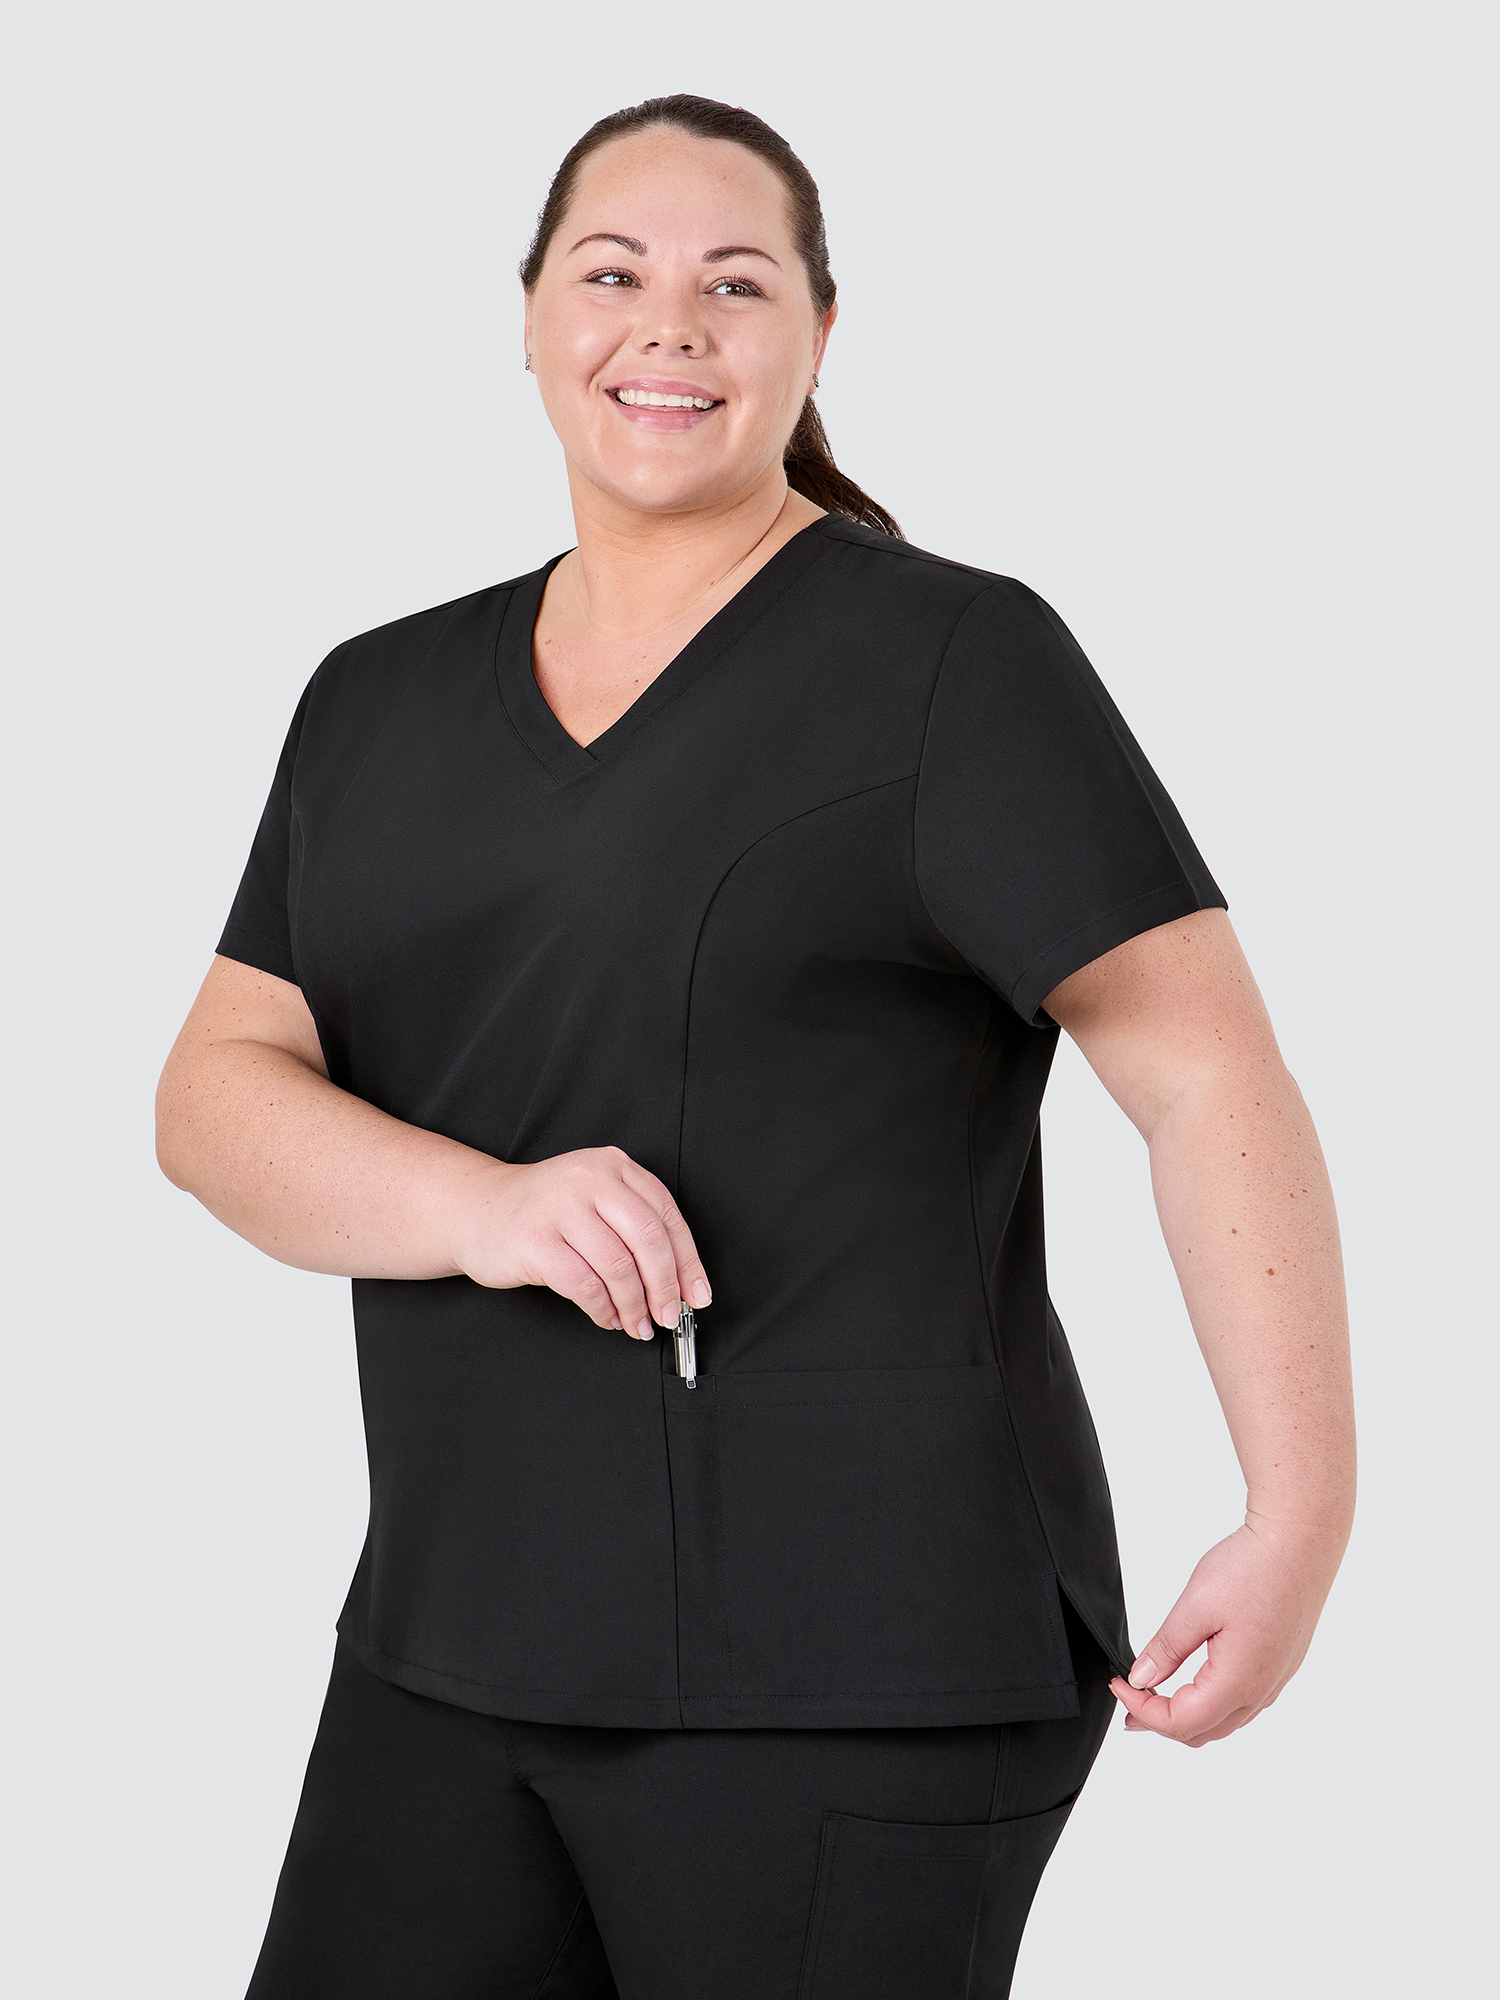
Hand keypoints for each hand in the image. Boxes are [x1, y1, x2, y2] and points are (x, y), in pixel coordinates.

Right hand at [449, 1146, 710, 1342]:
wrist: (474, 1209)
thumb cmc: (542, 1212)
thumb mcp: (593, 1201)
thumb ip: (633, 1229)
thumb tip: (679, 1282)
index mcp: (613, 1166)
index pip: (666, 1216)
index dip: (688, 1262)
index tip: (697, 1295)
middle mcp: (589, 1179)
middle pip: (648, 1239)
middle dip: (665, 1287)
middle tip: (668, 1316)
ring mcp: (560, 1207)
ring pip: (618, 1266)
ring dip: (634, 1305)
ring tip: (636, 1323)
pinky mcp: (535, 1241)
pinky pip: (584, 1284)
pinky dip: (603, 1309)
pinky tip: (606, 1317)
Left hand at [1109, 1515, 1343, 1746]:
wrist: (1300, 1542)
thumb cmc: (1253, 1568)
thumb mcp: (1195, 1606)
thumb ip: (1167, 1648)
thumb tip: (1142, 1678)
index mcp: (1238, 1681)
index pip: (1181, 1723)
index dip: (1143, 1710)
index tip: (1120, 1685)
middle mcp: (1261, 1690)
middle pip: (1204, 1732)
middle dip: (1161, 1723)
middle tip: (1131, 1703)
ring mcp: (1275, 1680)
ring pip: (1225, 1722)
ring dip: (1188, 1716)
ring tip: (1157, 1697)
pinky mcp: (1281, 1665)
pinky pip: (1243, 1703)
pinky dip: (1212, 1704)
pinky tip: (1196, 1683)